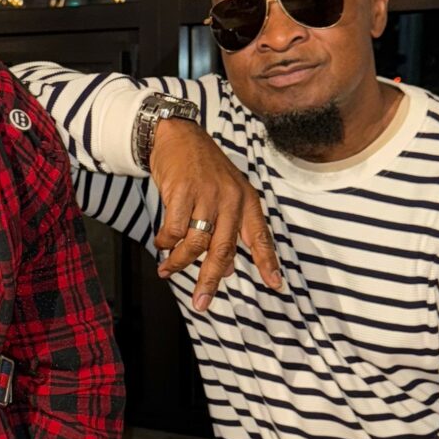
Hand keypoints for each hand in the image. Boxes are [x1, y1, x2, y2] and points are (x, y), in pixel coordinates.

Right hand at [149, 120, 281, 309]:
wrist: (178, 136)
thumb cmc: (203, 170)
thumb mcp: (225, 196)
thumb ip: (229, 231)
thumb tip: (227, 270)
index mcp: (246, 200)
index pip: (260, 236)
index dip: (268, 262)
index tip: (276, 284)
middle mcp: (230, 198)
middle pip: (222, 248)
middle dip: (210, 279)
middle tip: (201, 302)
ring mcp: (207, 194)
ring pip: (195, 242)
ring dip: (178, 262)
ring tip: (166, 269)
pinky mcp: (182, 190)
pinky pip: (174, 229)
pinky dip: (166, 241)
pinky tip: (162, 243)